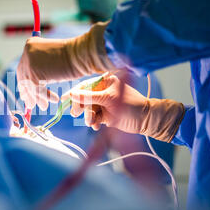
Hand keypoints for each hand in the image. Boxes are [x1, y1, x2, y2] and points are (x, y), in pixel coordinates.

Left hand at [17, 22, 113, 109]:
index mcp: (30, 45)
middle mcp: (27, 52)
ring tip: (43, 107)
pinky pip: (37, 89)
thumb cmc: (74, 57)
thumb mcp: (52, 61)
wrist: (82, 53)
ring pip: (30, 85)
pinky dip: (45, 96)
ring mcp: (29, 62)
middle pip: (23, 77)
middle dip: (28, 92)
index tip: (26, 96)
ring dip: (37, 98)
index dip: (24, 84)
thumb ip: (41, 69)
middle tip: (31, 105)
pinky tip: (54, 100)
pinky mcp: (34, 73)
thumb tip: (32, 86)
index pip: (23, 68)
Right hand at [62, 73, 185, 141]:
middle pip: (84, 99)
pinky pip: (94, 119)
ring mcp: (104, 105)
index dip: (74, 93)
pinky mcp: (105, 116)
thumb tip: (72, 94)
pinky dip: (94, 123)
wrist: (145, 120)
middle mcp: (103, 92)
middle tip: (76, 114)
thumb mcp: (109, 99)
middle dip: (81, 108)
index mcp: (105, 83)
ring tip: (93, 123)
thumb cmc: (131, 104)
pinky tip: (97, 126)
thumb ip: (89, 97)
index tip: (64, 99)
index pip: (85, 86)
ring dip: (88, 117)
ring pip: (88, 110)